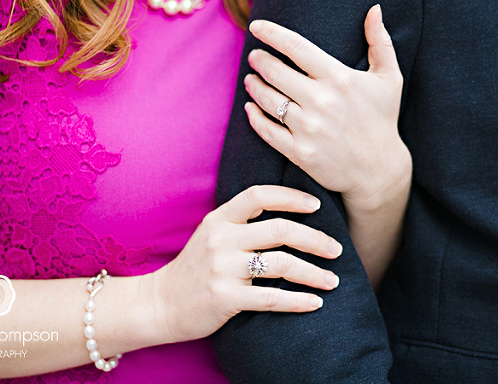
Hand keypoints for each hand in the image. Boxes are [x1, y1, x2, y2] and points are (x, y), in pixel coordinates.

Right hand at [150, 185, 342, 343]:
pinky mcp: (226, 298)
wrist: (160, 303)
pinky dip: (298, 301)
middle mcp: (221, 240)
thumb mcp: (211, 234)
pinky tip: (315, 303)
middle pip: (280, 230)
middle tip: (337, 250)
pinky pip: (272, 298)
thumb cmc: (194, 268)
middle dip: (315, 240)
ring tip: (332, 281)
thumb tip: (288, 214)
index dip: (291, 197)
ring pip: (281, 264)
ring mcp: (223, 269)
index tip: (317, 205)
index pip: (260, 195)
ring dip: (314, 273)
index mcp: (219, 219)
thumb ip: (241, 223)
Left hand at [243, 5, 410, 210]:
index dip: (272, 33)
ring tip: (250, 79)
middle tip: (254, 56)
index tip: (257, 25)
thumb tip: (374, 8)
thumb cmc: (382, 119)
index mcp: (339, 78)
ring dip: (254, 85)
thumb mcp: (389, 78)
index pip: (296, 46)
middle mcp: (321, 101)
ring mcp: (308, 128)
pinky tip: (250, 107)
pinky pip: (266, 130)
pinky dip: (254, 116)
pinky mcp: (300, 152)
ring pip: (268, 99)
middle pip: (275, 71)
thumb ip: (380, 41)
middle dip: (259, 60)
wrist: (379, 171)